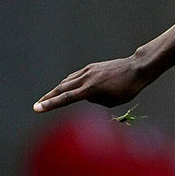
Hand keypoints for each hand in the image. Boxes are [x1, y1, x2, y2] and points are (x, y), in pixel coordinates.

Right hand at [33, 55, 152, 112]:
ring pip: (67, 81)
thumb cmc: (128, 88)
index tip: (36, 108)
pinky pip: (76, 76)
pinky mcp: (92, 67)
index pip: (65, 98)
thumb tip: (85, 95)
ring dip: (57, 90)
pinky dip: (69, 83)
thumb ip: (95, 100)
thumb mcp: (112, 101)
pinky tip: (67, 87)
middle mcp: (86, 78)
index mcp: (90, 88)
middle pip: (61, 88)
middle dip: (48, 98)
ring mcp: (88, 70)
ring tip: (49, 98)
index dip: (50, 104)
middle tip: (37, 106)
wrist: (138, 68)